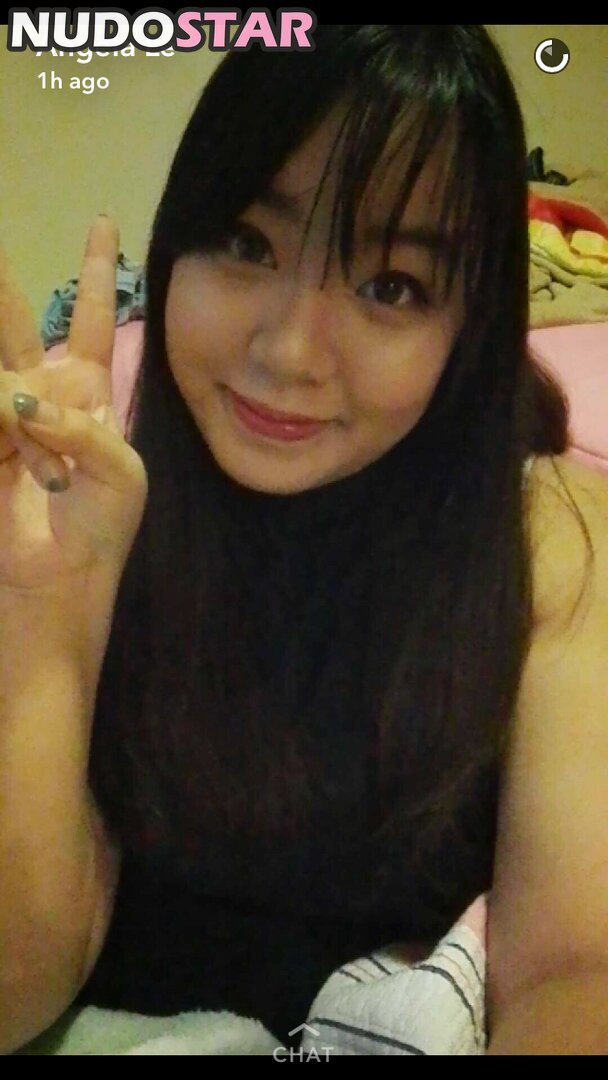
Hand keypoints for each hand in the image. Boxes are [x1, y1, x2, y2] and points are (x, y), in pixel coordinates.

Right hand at [0, 217, 147, 593]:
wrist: (60, 578)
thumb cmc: (103, 527)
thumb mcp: (120, 472)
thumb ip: (79, 427)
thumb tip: (21, 401)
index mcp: (90, 393)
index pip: (94, 320)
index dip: (97, 273)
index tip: (103, 224)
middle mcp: (44, 393)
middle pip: (17, 323)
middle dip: (2, 290)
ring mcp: (6, 416)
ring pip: (2, 376)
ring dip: (17, 421)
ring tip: (48, 477)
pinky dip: (10, 436)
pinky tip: (32, 475)